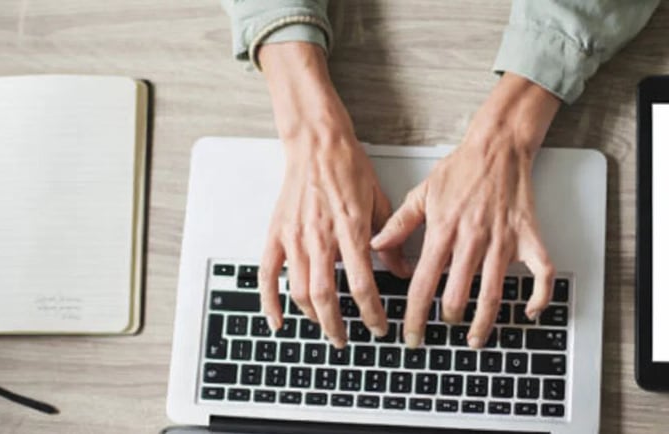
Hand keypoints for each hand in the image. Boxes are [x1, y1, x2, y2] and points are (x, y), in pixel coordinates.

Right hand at [255, 43, 410, 347]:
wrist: (316, 142)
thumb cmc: (348, 165)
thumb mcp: (380, 201)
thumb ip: (390, 239)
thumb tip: (401, 269)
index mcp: (350, 229)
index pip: (362, 284)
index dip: (371, 313)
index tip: (379, 327)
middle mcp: (320, 236)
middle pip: (326, 296)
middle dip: (338, 325)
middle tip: (347, 340)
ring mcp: (294, 236)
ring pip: (300, 291)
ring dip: (313, 316)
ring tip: (325, 327)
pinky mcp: (277, 233)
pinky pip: (267, 274)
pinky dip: (270, 301)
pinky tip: (277, 320)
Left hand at [371, 73, 561, 348]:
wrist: (498, 146)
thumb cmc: (461, 169)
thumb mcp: (422, 193)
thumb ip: (399, 224)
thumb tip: (376, 246)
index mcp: (444, 231)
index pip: (423, 284)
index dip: (415, 316)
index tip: (411, 335)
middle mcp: (473, 239)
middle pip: (457, 295)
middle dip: (447, 319)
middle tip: (443, 328)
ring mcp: (503, 240)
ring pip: (493, 293)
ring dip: (484, 322)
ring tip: (475, 338)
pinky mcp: (528, 236)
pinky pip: (541, 272)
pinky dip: (539, 296)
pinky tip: (528, 311)